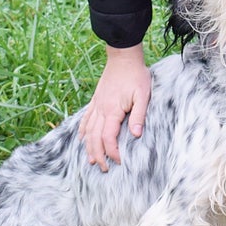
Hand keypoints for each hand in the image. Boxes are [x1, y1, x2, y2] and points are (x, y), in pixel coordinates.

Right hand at [78, 44, 151, 171]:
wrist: (123, 57)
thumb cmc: (136, 75)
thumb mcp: (143, 95)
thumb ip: (138, 115)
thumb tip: (135, 135)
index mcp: (112, 110)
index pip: (107, 138)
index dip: (112, 152)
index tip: (119, 161)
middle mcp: (101, 109)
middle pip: (95, 138)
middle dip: (99, 155)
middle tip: (104, 168)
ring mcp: (96, 105)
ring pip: (88, 131)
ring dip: (89, 147)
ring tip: (92, 160)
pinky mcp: (96, 100)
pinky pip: (86, 119)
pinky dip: (83, 131)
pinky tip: (83, 138)